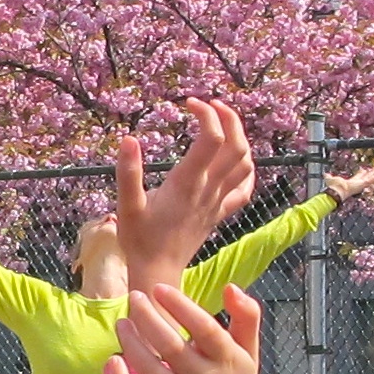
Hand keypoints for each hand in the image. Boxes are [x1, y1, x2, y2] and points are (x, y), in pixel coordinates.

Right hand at [115, 100, 254, 293]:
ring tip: (221, 124)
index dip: (206, 114)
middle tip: (210, 104)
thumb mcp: (126, 206)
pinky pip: (244, 189)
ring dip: (239, 138)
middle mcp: (208, 190)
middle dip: (229, 117)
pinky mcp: (219, 213)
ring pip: (245, 164)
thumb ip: (128, 172)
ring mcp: (217, 202)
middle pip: (236, 146)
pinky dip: (247, 169)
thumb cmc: (139, 240)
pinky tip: (236, 160)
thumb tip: (128, 139)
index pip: (211, 138)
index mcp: (186, 184)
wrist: (158, 271)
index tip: (190, 103)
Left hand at [326, 162, 373, 202]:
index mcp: (352, 182)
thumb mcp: (331, 179)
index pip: (359, 176)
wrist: (337, 191)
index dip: (362, 173)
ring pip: (373, 177)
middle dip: (373, 172)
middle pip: (368, 176)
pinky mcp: (364, 183)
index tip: (364, 169)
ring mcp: (362, 183)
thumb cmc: (334, 187)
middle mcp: (358, 183)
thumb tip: (324, 174)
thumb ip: (328, 176)